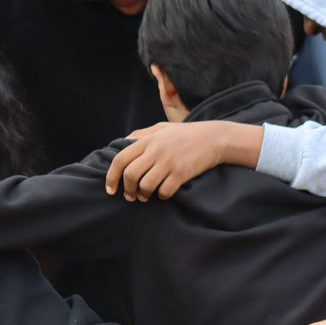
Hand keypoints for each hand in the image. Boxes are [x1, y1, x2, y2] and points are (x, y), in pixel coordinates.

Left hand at [105, 121, 262, 201]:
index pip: (120, 159)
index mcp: (148, 140)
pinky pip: (164, 191)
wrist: (215, 138)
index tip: (110, 189)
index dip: (111, 176)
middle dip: (127, 189)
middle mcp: (156, 150)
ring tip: (146, 196)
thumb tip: (122, 141)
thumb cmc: (187, 133)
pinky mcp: (182, 173)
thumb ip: (142, 133)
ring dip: (143, 195)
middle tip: (130, 196)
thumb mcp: (162, 128)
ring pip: (146, 185)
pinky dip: (162, 196)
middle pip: (130, 174)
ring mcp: (169, 162)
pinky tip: (164, 193)